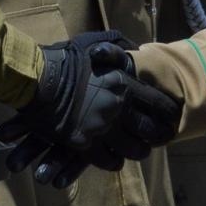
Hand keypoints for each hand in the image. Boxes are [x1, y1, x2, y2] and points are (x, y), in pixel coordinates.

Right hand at [0, 31, 179, 184]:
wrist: (35, 80)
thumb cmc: (62, 59)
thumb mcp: (92, 43)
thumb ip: (115, 45)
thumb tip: (134, 47)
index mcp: (122, 82)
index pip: (156, 102)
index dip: (166, 113)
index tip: (170, 118)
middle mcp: (117, 107)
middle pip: (148, 129)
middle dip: (155, 136)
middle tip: (156, 139)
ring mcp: (102, 128)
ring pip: (133, 149)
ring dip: (137, 151)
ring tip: (138, 151)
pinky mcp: (86, 144)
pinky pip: (109, 161)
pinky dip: (114, 162)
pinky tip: (114, 160)